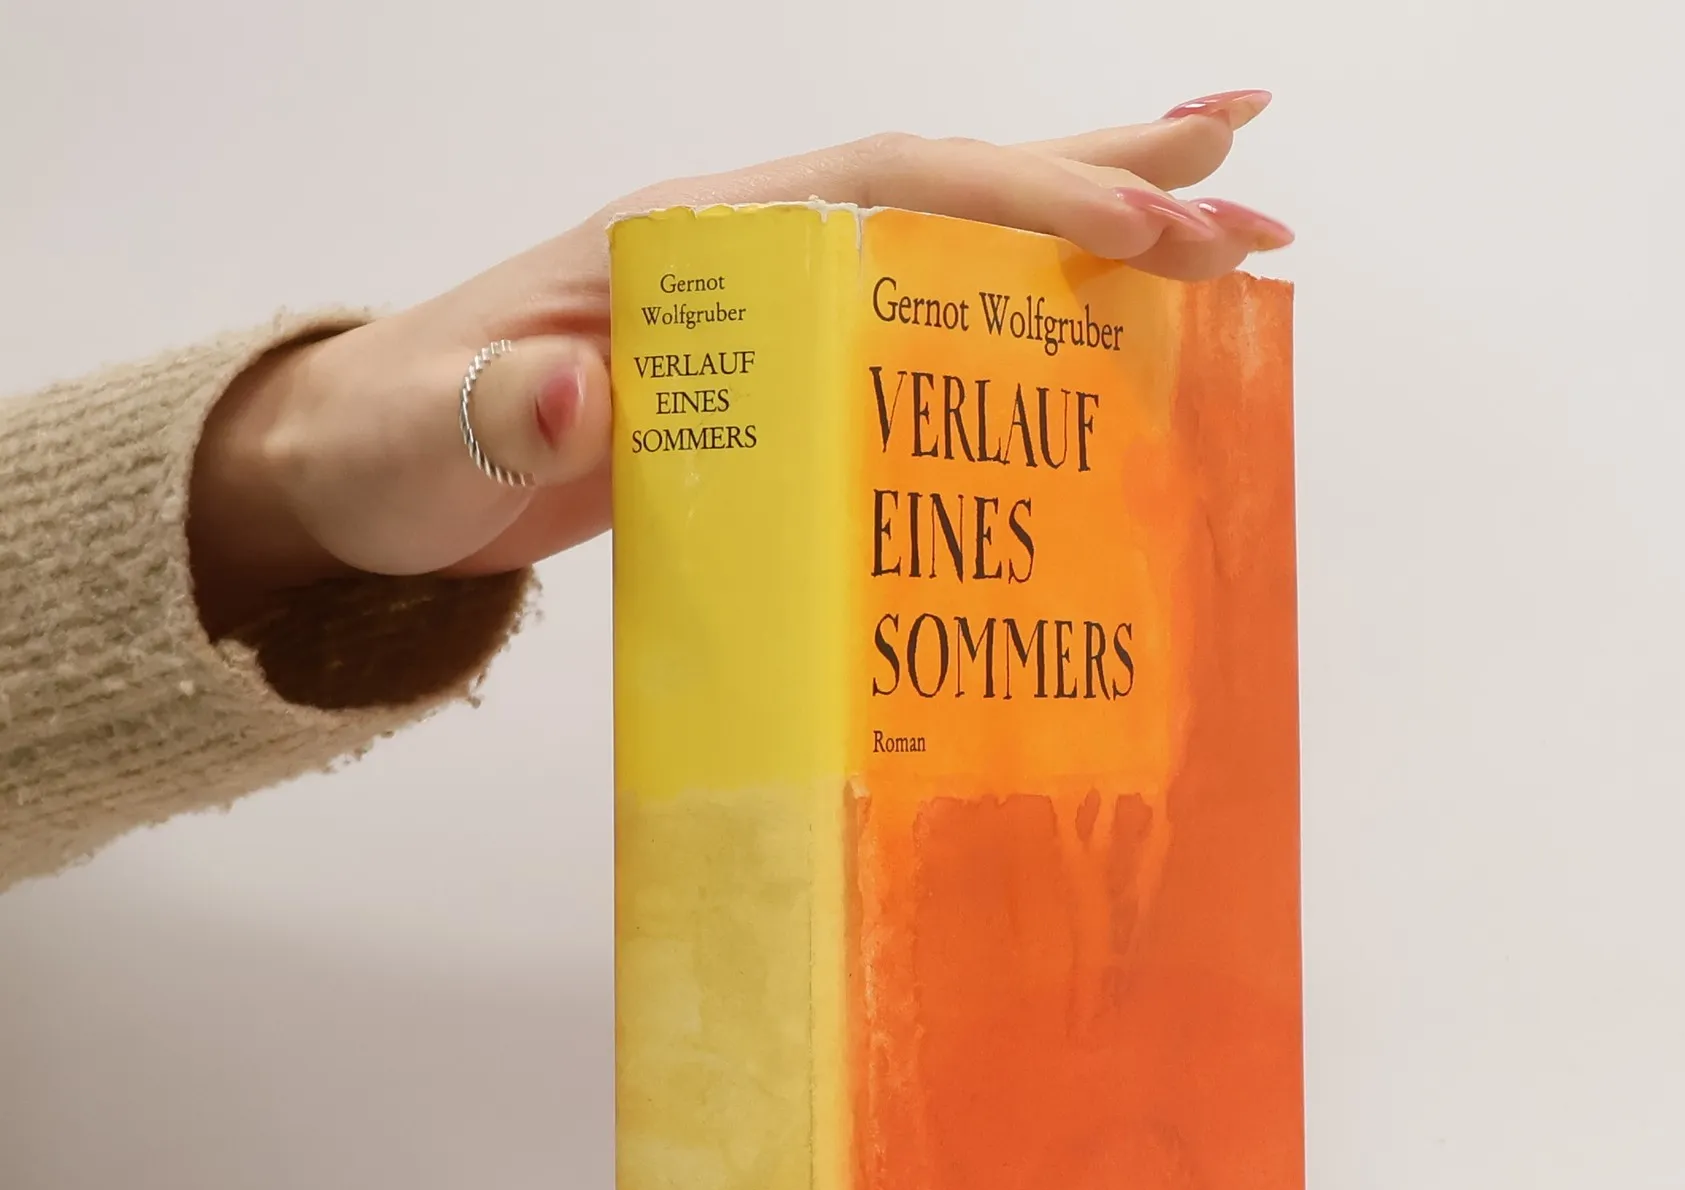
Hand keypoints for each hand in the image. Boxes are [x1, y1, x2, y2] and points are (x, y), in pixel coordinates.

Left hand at [190, 93, 1289, 632]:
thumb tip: (577, 401)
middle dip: (1106, 183)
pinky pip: (924, 315)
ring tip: (1230, 212)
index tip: (1135, 230)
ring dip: (1094, 217)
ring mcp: (775, 298)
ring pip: (957, 231)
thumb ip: (502, 417)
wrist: (380, 462)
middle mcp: (750, 243)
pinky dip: (1019, 307)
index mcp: (691, 235)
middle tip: (1252, 204)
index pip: (883, 187)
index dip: (1012, 201)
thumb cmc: (402, 443)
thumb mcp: (434, 441)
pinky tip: (1097, 325)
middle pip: (955, 182)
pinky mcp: (784, 364)